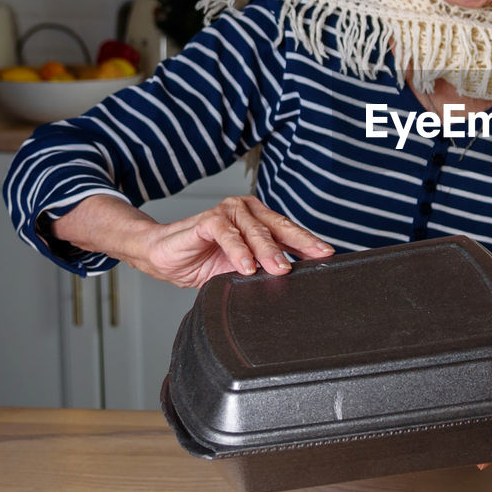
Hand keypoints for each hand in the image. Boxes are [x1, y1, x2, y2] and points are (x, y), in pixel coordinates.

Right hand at [51, 194, 333, 288]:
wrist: (163, 256)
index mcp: (259, 220)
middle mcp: (248, 211)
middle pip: (280, 227)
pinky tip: (246, 266)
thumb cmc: (203, 261)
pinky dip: (238, 250)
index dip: (309, 243)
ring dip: (269, 251)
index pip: (289, 232)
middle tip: (316, 258)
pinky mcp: (208, 219)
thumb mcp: (240, 269)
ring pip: (256, 230)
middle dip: (300, 244)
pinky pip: (227, 233)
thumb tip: (292, 280)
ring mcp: (228, 212)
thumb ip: (263, 269)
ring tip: (279, 269)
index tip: (328, 256)